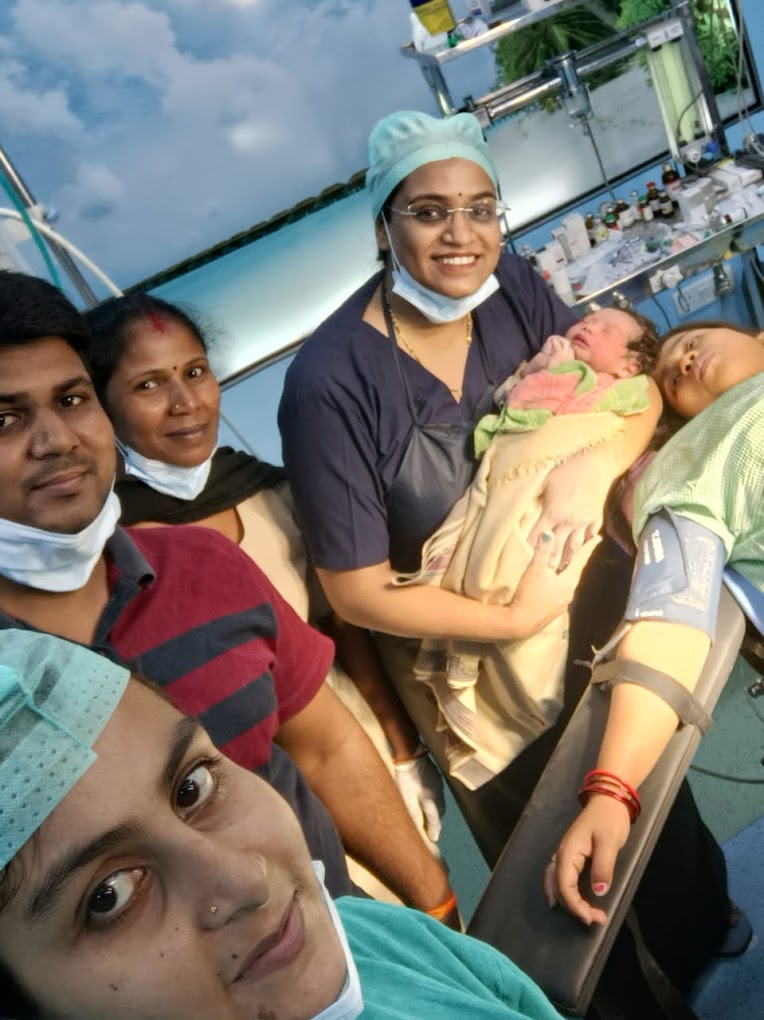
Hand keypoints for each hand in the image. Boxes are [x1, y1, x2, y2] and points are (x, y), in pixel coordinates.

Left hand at [393, 749, 444, 845]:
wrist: (410, 754)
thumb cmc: (406, 777)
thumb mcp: (406, 798)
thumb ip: (414, 813)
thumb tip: (418, 828)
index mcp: (431, 800)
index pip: (435, 820)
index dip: (434, 831)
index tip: (434, 839)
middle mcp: (438, 794)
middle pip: (439, 812)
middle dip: (434, 821)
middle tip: (428, 828)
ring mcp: (438, 784)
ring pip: (439, 802)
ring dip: (434, 809)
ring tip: (426, 814)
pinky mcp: (436, 777)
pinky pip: (437, 792)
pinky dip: (433, 799)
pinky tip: (424, 796)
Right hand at [509, 534, 600, 635]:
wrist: (520, 624)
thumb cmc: (529, 595)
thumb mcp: (535, 570)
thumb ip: (543, 551)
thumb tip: (549, 532)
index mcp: (569, 581)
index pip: (581, 560)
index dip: (589, 548)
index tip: (598, 538)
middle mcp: (570, 592)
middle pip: (576, 571)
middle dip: (579, 559)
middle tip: (583, 547)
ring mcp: (562, 603)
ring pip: (569, 582)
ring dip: (569, 571)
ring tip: (568, 563)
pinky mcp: (554, 610)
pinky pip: (562, 591)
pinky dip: (561, 582)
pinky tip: (555, 582)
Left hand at [527, 453, 614, 571]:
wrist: (595, 463)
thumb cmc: (566, 469)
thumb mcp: (544, 479)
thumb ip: (532, 494)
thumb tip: (519, 503)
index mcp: (552, 513)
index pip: (536, 536)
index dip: (529, 546)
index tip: (522, 556)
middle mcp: (568, 522)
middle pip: (555, 547)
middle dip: (548, 560)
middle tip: (541, 572)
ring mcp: (584, 522)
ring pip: (574, 547)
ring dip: (566, 559)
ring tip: (560, 569)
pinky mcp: (596, 518)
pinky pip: (591, 536)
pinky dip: (586, 544)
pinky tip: (582, 551)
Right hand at [543, 795, 631, 926]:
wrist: (609, 799)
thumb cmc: (609, 819)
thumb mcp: (610, 842)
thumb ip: (603, 867)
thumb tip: (599, 892)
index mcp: (569, 852)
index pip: (565, 885)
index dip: (576, 905)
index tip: (592, 918)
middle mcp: (563, 854)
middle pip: (559, 887)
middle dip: (574, 907)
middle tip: (595, 920)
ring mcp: (566, 854)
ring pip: (556, 883)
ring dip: (567, 901)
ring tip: (581, 916)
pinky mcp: (572, 854)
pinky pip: (560, 877)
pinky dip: (561, 891)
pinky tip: (564, 900)